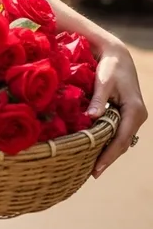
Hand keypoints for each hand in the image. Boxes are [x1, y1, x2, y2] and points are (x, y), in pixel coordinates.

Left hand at [88, 41, 146, 177]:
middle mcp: (137, 116)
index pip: (120, 139)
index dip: (108, 156)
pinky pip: (118, 131)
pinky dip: (108, 140)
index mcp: (134, 111)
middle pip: (122, 143)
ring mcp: (133, 115)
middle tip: (91, 173)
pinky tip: (96, 147)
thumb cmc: (110, 67)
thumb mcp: (104, 81)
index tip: (96, 169)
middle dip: (108, 158)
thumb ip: (98, 99)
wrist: (117, 55)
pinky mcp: (126, 113)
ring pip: (120, 138)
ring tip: (92, 166)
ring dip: (108, 151)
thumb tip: (92, 117)